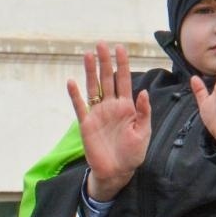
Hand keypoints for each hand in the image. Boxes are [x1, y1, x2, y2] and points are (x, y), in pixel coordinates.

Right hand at [68, 43, 150, 200]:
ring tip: (88, 55)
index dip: (122, 64)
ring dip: (90, 72)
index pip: (124, 81)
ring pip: (93, 88)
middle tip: (101, 44)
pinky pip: (80, 107)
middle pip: (107, 79)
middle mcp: (111, 106)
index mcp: (127, 107)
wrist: (116, 172)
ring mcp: (98, 114)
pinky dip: (75, 95)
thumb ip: (143, 112)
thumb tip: (142, 92)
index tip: (120, 48)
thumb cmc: (133, 154)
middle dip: (105, 62)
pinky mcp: (86, 124)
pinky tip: (71, 82)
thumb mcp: (144, 132)